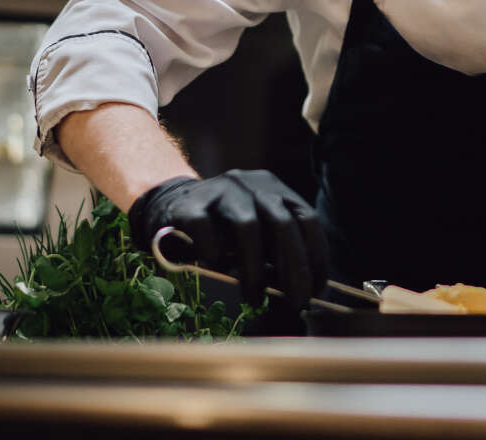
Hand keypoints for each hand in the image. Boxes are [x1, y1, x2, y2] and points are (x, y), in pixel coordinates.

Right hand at [128, 169, 328, 307]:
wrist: (168, 205)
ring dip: (255, 270)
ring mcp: (220, 189)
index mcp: (273, 188)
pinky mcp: (190, 203)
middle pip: (282, 223)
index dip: (316, 256)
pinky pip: (206, 229)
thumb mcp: (255, 233)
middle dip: (294, 268)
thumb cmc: (221, 229)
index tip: (316, 290)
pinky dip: (214, 254)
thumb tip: (303, 290)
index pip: (307, 219)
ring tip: (255, 298)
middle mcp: (250, 183)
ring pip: (247, 227)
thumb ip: (276, 250)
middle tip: (296, 302)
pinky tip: (216, 268)